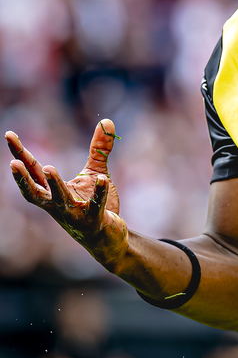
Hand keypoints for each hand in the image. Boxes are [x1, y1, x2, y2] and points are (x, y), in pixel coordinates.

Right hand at [5, 119, 127, 263]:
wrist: (108, 237)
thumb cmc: (94, 205)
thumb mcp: (95, 172)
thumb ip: (99, 148)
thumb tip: (107, 121)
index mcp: (51, 192)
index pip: (33, 171)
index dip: (20, 153)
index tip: (9, 135)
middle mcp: (56, 205)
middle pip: (35, 191)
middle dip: (23, 178)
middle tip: (13, 163)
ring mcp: (73, 214)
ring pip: (60, 200)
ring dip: (54, 185)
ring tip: (50, 168)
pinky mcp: (93, 221)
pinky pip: (94, 206)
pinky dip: (98, 192)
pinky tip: (102, 178)